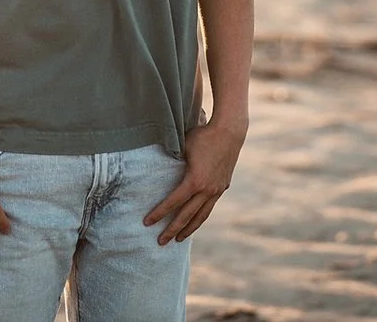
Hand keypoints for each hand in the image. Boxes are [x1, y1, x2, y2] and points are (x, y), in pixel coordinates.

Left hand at [143, 117, 243, 243]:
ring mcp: (217, 190)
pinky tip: (194, 221)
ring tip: (179, 239)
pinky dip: (200, 217)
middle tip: (160, 242)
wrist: (229, 133)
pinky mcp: (222, 187)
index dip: (159, 213)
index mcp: (195, 181)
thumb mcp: (182, 146)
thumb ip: (171, 160)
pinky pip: (208, 207)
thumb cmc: (201, 136)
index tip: (147, 222)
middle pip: (187, 215)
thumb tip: (156, 167)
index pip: (173, 202)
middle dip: (172, 230)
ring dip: (189, 229)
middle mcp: (207, 190)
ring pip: (201, 216)